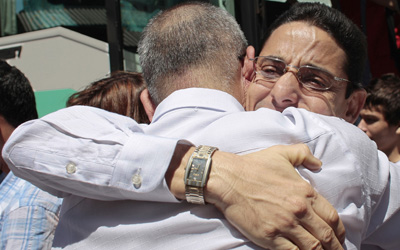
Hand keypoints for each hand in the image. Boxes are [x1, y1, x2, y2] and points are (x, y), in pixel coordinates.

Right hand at [205, 144, 344, 249]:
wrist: (228, 179)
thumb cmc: (253, 166)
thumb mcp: (281, 153)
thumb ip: (303, 154)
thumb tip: (318, 163)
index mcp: (305, 192)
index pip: (332, 216)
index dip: (340, 230)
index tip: (340, 237)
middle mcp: (299, 210)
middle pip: (326, 235)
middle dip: (336, 247)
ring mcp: (284, 225)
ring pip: (312, 248)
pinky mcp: (269, 237)